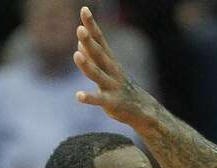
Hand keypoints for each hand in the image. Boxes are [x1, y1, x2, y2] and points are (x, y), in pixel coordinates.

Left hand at [73, 6, 159, 130]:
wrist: (141, 109)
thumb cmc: (119, 86)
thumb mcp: (107, 69)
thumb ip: (92, 56)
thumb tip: (79, 43)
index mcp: (110, 60)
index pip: (99, 39)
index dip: (92, 25)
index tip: (84, 9)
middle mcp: (111, 70)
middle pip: (99, 54)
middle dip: (89, 42)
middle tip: (80, 29)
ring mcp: (112, 86)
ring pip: (97, 74)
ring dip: (87, 65)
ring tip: (76, 55)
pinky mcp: (111, 102)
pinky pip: (99, 100)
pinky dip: (89, 97)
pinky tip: (78, 96)